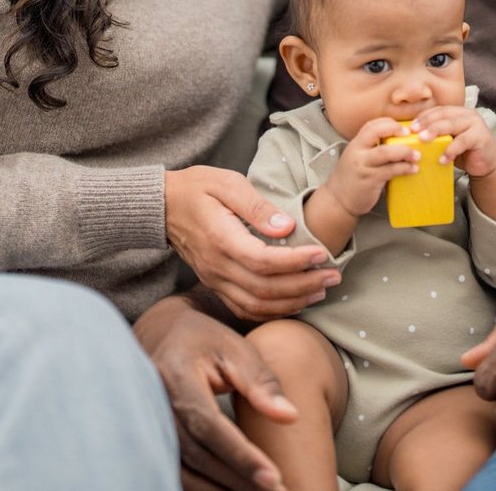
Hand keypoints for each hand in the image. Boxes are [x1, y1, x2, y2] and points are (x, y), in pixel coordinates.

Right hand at [136, 296, 292, 490]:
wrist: (160, 335)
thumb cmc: (204, 340)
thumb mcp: (236, 349)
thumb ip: (262, 382)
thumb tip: (291, 417)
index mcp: (176, 375)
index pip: (209, 425)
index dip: (240, 455)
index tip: (273, 478)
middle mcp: (155, 403)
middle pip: (198, 455)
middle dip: (238, 480)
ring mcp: (147, 424)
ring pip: (185, 471)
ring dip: (222, 489)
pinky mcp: (151, 440)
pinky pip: (178, 471)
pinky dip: (205, 486)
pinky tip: (232, 490)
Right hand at [165, 165, 340, 319]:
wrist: (162, 206)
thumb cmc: (197, 188)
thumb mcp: (228, 183)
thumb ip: (257, 207)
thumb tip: (287, 227)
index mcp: (221, 239)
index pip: (264, 262)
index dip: (296, 262)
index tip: (322, 254)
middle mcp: (217, 266)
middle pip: (265, 289)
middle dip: (304, 286)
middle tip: (333, 276)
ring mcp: (214, 279)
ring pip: (256, 305)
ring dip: (292, 302)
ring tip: (321, 290)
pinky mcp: (215, 284)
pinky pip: (244, 308)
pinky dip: (272, 311)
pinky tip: (294, 302)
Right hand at [319, 116, 421, 217]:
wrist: (339, 199)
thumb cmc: (352, 177)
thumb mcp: (358, 157)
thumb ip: (372, 148)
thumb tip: (400, 142)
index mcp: (356, 144)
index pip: (370, 126)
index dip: (388, 124)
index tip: (404, 129)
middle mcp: (357, 153)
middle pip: (375, 134)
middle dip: (395, 131)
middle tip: (412, 136)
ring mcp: (362, 166)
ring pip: (385, 153)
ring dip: (404, 152)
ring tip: (417, 156)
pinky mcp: (369, 180)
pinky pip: (390, 171)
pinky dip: (404, 168)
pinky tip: (412, 169)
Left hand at [414, 106, 495, 178]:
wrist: (488, 164)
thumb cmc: (465, 152)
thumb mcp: (449, 141)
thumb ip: (437, 136)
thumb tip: (412, 138)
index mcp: (458, 112)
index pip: (438, 111)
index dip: (424, 117)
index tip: (410, 127)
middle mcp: (467, 115)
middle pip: (444, 115)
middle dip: (427, 122)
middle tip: (414, 132)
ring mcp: (476, 124)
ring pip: (452, 125)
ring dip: (436, 131)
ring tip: (423, 140)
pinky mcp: (481, 137)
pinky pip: (463, 141)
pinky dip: (451, 150)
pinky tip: (442, 159)